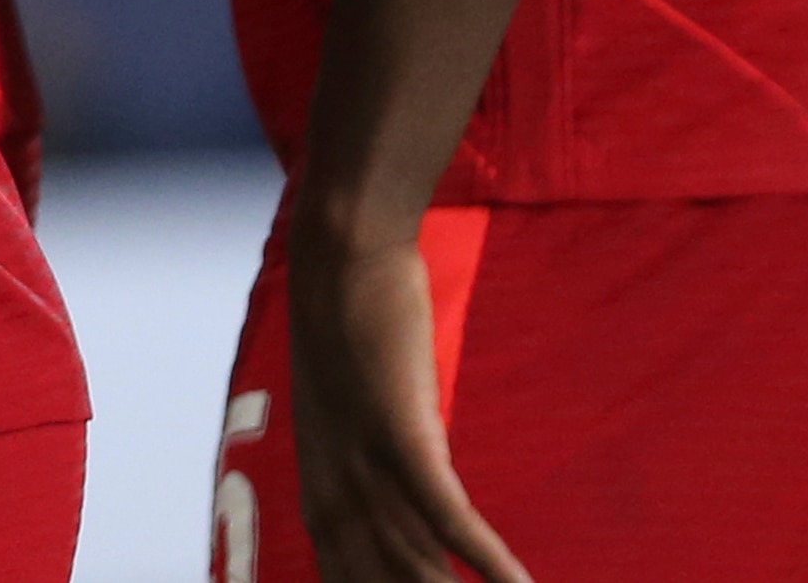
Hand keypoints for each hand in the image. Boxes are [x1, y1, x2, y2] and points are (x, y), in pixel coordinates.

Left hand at [285, 223, 531, 582]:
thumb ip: (375, 483)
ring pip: (420, 573)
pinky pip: (449, 518)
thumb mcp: (353, 425)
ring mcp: (366, 468)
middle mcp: (335, 498)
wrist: (341, 256)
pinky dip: (487, 562)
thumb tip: (411, 526)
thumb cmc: (353, 338)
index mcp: (321, 500)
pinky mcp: (403, 435)